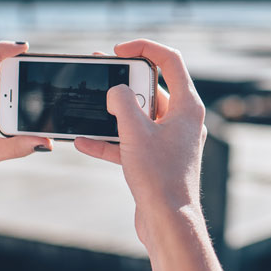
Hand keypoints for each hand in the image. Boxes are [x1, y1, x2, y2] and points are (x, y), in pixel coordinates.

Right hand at [75, 39, 247, 270]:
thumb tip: (116, 91)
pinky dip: (110, 140)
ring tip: (88, 103)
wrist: (168, 223)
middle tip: (99, 72)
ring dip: (113, 113)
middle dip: (122, 81)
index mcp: (188, 106)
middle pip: (152, 88)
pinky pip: (132, 142)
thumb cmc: (159, 177)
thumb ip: (123, 102)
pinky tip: (83, 141)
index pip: (170, 61)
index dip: (144, 48)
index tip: (118, 50)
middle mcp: (183, 120)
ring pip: (139, 116)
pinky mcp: (158, 160)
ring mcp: (171, 141)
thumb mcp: (135, 132)